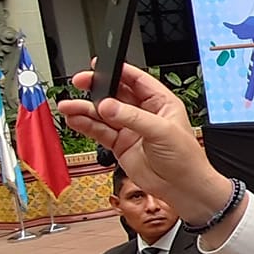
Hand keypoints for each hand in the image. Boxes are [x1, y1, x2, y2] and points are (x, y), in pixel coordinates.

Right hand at [60, 64, 230, 219]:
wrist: (182, 188)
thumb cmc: (185, 158)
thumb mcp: (161, 131)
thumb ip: (132, 118)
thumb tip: (108, 106)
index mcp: (160, 102)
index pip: (136, 80)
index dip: (118, 71)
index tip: (98, 66)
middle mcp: (144, 113)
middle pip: (115, 94)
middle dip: (97, 88)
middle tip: (79, 83)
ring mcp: (131, 128)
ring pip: (104, 113)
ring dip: (86, 109)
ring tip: (69, 106)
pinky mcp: (121, 144)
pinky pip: (100, 131)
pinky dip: (86, 126)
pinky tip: (75, 120)